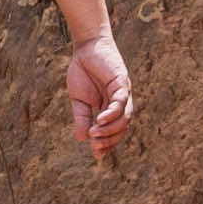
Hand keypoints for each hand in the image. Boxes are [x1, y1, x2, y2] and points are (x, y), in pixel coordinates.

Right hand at [60, 33, 135, 160]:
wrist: (86, 48)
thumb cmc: (83, 72)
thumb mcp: (79, 99)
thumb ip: (82, 118)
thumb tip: (82, 138)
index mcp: (111, 108)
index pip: (113, 131)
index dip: (107, 144)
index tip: (97, 155)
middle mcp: (120, 103)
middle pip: (121, 127)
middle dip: (110, 140)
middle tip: (96, 148)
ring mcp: (123, 93)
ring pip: (123, 118)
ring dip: (110, 129)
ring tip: (95, 135)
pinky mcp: (122, 82)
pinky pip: (120, 101)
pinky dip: (112, 113)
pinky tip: (101, 119)